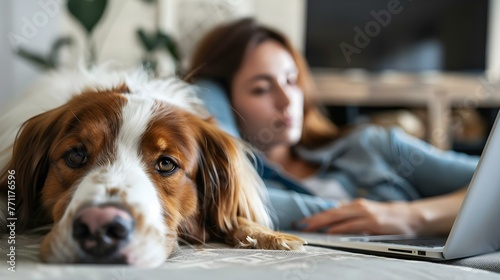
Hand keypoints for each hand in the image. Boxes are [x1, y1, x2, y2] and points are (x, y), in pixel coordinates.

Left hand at [294, 199, 423, 234]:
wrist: (410, 216)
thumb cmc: (386, 216)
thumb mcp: (366, 212)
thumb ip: (351, 215)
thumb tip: (334, 218)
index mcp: (355, 205)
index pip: (330, 210)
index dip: (315, 216)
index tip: (301, 221)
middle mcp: (358, 206)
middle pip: (330, 212)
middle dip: (313, 219)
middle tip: (299, 224)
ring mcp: (365, 213)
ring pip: (338, 217)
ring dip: (322, 222)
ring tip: (309, 227)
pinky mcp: (373, 222)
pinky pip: (352, 225)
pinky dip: (340, 228)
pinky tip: (330, 232)